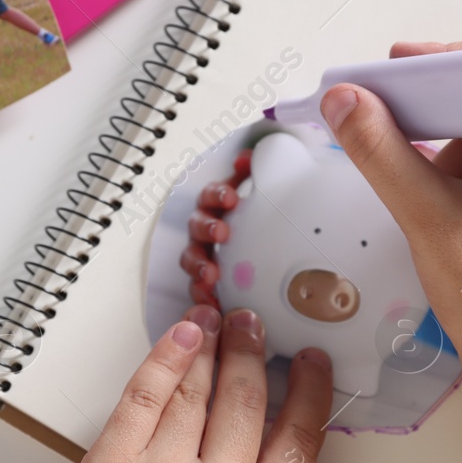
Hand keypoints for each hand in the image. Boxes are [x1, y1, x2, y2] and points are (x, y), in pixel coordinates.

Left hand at [46, 305, 340, 462]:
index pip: (298, 436)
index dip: (308, 390)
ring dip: (212, 346)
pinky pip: (144, 394)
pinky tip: (180, 337)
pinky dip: (165, 358)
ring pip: (197, 389)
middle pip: (246, 400)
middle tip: (255, 327)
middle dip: (253, 353)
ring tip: (219, 321)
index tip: (309, 363)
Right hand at [179, 148, 252, 305]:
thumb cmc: (261, 220)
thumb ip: (257, 171)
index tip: (230, 198)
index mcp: (219, 206)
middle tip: (221, 232)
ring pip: (191, 259)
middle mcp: (206, 230)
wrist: (270, 253)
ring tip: (210, 276)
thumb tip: (251, 157)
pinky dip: (202, 296)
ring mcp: (203, 256)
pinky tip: (212, 304)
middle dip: (206, 228)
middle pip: (197, 225)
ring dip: (198, 265)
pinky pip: (198, 290)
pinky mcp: (205, 283)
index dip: (217, 194)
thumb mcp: (263, 193)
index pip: (211, 195)